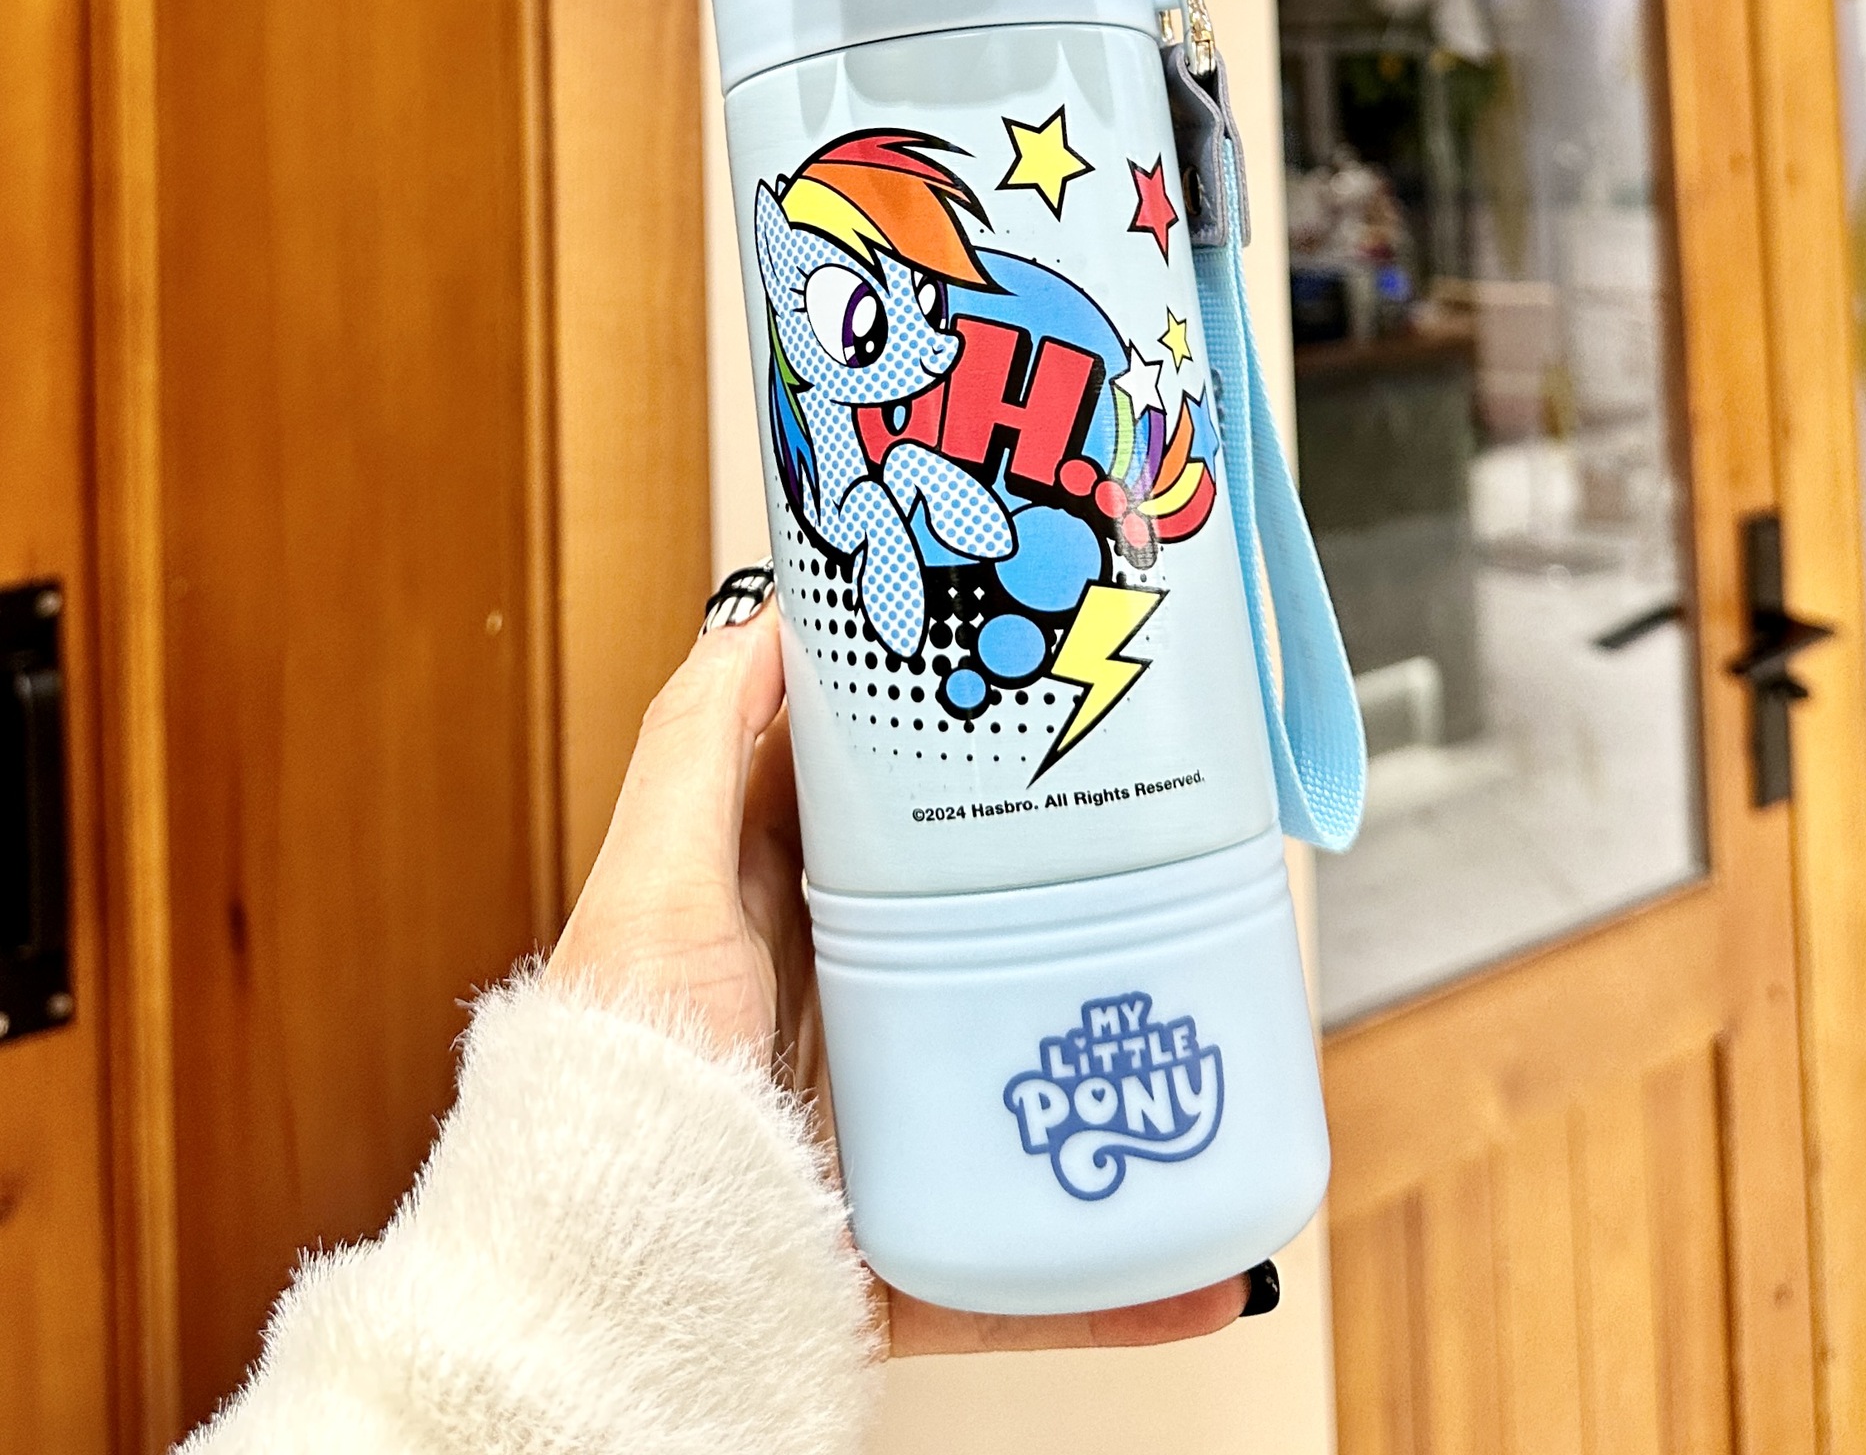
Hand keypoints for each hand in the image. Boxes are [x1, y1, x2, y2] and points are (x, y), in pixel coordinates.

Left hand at [546, 581, 1259, 1353]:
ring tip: (1209, 1032)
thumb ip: (698, 747)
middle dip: (1049, 894)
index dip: (941, 751)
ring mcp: (880, 1130)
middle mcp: (826, 1015)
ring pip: (1015, 1080)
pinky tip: (1213, 1271)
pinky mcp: (915, 1243)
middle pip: (958, 929)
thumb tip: (765, 617)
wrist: (613, 1288)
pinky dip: (1126, 1278)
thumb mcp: (652, 884)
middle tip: (1153, 851)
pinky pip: (1037, 1265)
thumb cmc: (616, 1080)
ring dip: (1110, 1069)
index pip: (867, 808)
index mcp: (768, 923)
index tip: (1035, 706)